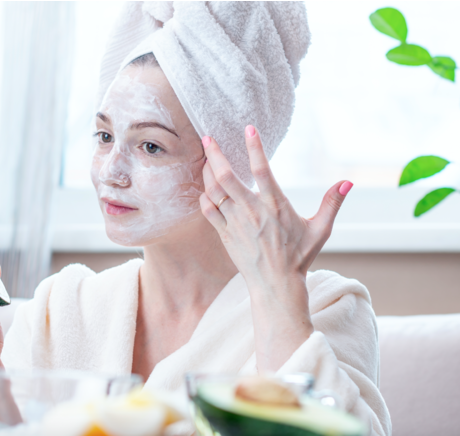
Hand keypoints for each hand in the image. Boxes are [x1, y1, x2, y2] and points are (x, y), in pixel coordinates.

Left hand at [199, 125, 352, 370]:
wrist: (276, 285)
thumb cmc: (299, 256)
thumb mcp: (320, 229)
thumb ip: (332, 203)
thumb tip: (348, 182)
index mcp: (275, 206)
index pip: (262, 170)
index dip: (254, 147)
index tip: (248, 128)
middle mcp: (252, 211)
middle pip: (227, 177)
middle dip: (215, 155)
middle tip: (207, 137)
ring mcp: (235, 223)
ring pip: (214, 191)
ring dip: (207, 172)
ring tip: (206, 157)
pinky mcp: (224, 234)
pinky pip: (208, 210)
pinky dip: (204, 195)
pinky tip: (206, 186)